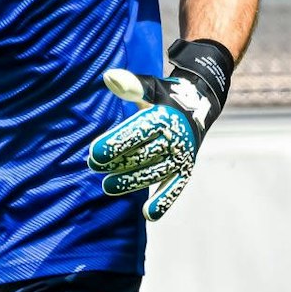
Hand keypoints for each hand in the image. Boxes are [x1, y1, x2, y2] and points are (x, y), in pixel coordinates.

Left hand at [86, 38, 232, 222]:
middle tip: (93, 166)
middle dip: (116, 163)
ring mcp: (181, 157)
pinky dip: (164, 201)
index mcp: (165, 117)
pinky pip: (175, 188)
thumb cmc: (164, 98)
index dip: (115, 144)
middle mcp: (175, 138)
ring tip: (108, 186)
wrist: (198, 106)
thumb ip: (130, 85)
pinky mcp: (184, 171)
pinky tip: (149, 214)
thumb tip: (110, 76)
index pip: (137, 133)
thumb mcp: (150, 87)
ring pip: (153, 173)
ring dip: (130, 182)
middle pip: (142, 155)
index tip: (93, 154)